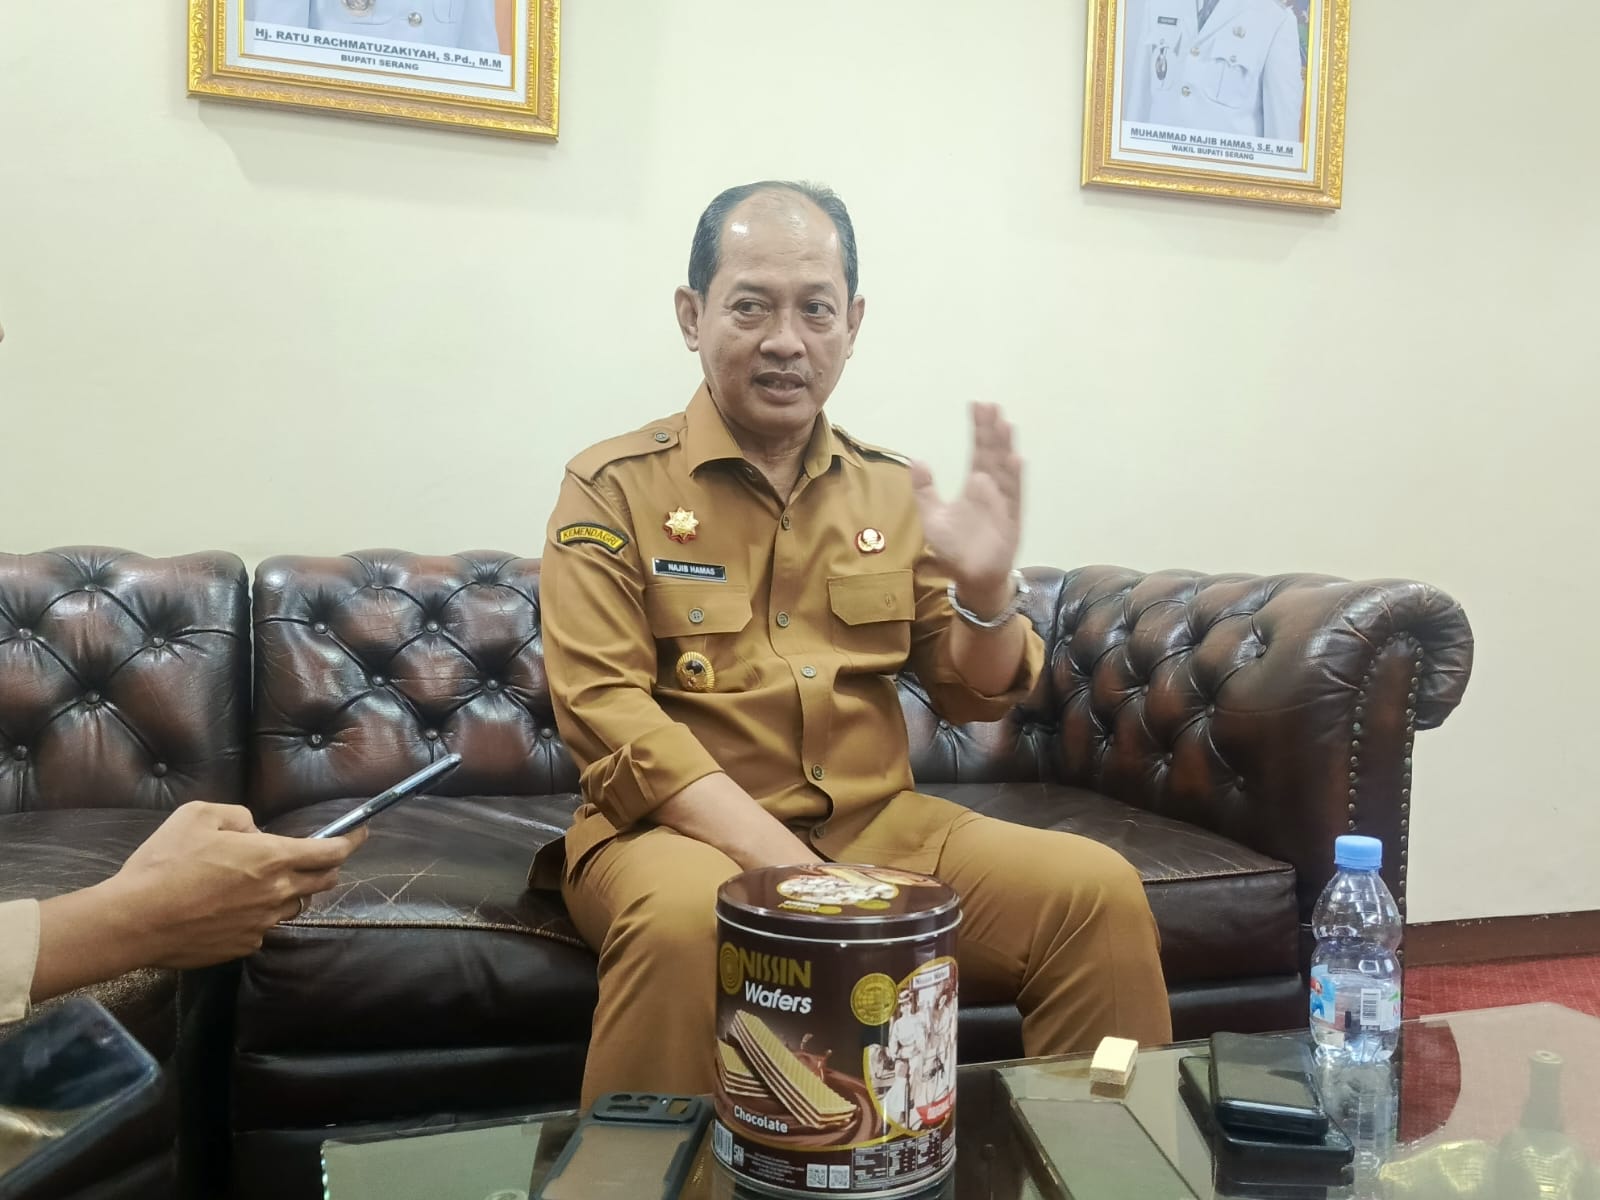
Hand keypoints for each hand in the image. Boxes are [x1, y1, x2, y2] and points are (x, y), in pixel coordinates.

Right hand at [106, 801, 367, 968]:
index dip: (351, 841)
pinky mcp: (243, 947)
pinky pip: (263, 927)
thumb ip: (237, 816)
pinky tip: (228, 908)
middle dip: (325, 867)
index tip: (361, 833)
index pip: (330, 852)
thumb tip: (253, 830)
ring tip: (258, 882)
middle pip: (322, 882)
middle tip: (312, 857)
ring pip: (293, 906)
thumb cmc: (164, 864)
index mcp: (272, 858)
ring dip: (289, 892)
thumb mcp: (198, 816)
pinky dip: (258, 915)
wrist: (134, 921)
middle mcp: (276, 894)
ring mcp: (261, 925)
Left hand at [910, 402, 1022, 615]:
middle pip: (993, 454)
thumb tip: (916, 460)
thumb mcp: (932, 517)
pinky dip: (1014, 480)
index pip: (978, 451)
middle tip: (991, 406)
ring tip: (1004, 424)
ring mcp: (1003, 503)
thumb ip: (925, 490)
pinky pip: (1013, 498)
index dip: (979, 429)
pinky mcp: (1010, 520)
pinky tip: (1016, 461)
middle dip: (992, 431)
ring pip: (1005, 470)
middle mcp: (991, 489)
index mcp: (975, 486)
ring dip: (1005, 448)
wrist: (971, 577)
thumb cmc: (954, 548)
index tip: (978, 405)